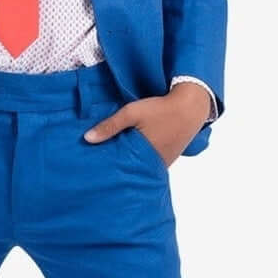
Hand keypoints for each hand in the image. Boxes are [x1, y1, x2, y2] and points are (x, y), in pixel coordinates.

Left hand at [82, 83, 209, 167]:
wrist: (190, 108)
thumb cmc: (160, 109)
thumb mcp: (132, 113)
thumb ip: (110, 126)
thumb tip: (87, 138)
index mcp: (143, 156)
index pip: (119, 168)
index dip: (106, 166)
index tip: (93, 166)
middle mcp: (153, 165)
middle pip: (129, 170)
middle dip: (116, 167)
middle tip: (99, 164)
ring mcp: (161, 163)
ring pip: (139, 167)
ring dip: (129, 163)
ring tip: (112, 160)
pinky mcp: (167, 159)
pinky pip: (149, 164)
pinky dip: (140, 160)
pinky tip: (131, 153)